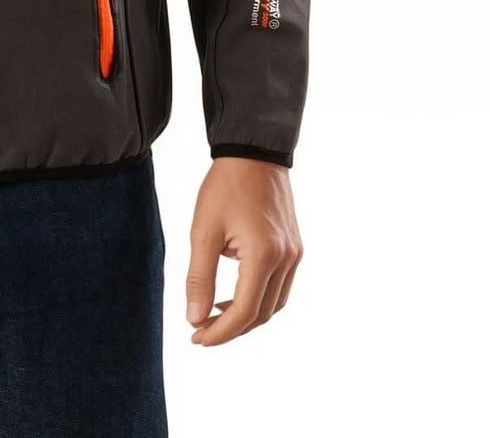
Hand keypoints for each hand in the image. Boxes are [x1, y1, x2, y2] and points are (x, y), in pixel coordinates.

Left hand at [185, 157, 302, 345]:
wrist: (253, 152)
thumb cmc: (225, 186)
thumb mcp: (203, 231)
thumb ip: (199, 277)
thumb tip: (194, 318)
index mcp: (264, 256)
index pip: (244, 312)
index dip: (220, 332)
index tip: (196, 338)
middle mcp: (286, 259)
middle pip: (262, 314)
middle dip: (231, 327)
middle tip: (200, 329)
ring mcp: (294, 254)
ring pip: (274, 304)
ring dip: (246, 316)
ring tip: (213, 314)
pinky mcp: (295, 248)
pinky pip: (280, 287)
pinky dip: (258, 297)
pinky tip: (233, 293)